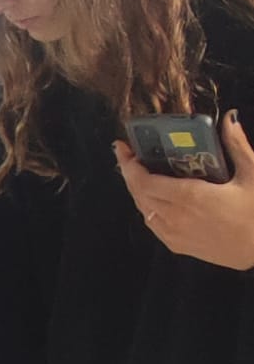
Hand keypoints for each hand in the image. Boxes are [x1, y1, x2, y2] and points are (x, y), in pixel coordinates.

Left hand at [114, 111, 253, 266]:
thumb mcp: (253, 173)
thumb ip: (236, 145)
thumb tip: (229, 117)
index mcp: (190, 197)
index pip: (145, 181)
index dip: (129, 164)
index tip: (123, 147)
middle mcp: (176, 217)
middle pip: (139, 194)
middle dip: (129, 173)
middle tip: (128, 155)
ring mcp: (174, 235)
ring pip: (143, 209)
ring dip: (137, 190)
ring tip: (138, 172)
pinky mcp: (178, 246)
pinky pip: (153, 224)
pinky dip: (147, 207)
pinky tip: (153, 197)